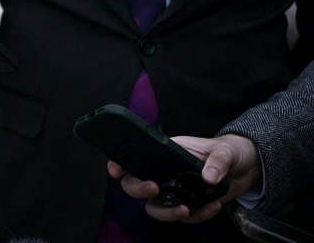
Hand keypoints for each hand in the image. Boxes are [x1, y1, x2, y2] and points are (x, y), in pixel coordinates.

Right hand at [109, 133, 260, 223]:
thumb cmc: (232, 151)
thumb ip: (218, 160)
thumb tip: (208, 176)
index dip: (120, 163)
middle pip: (136, 184)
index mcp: (165, 151)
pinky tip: (213, 206)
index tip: (116, 170)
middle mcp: (165, 171)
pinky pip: (184, 216)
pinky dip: (198, 216)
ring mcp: (176, 189)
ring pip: (155, 206)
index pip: (135, 156)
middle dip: (138, 189)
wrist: (249, 169)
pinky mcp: (190, 203)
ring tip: (185, 209)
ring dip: (166, 212)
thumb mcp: (226, 149)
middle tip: (154, 189)